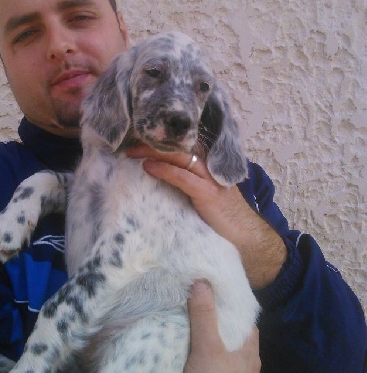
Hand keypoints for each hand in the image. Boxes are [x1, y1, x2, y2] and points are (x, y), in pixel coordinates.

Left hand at [126, 144, 285, 288]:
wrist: (244, 233)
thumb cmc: (219, 214)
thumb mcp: (199, 191)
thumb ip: (184, 179)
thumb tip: (156, 173)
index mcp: (207, 162)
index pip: (180, 144)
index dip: (159, 140)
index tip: (137, 139)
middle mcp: (209, 164)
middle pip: (177, 145)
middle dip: (152, 142)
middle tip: (128, 143)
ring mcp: (210, 177)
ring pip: (178, 156)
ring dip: (152, 152)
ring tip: (132, 152)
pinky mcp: (208, 192)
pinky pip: (182, 176)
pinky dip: (164, 169)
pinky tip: (148, 167)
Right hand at [180, 280, 262, 372]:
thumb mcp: (205, 350)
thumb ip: (204, 316)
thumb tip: (203, 281)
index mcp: (250, 352)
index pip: (247, 321)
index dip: (234, 307)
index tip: (217, 295)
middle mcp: (252, 369)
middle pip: (240, 340)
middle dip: (225, 327)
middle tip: (204, 312)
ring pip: (234, 360)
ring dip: (222, 349)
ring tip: (201, 337)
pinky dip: (218, 369)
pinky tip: (204, 369)